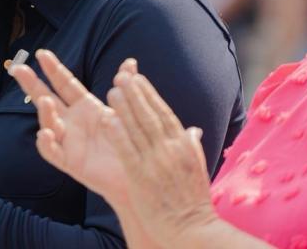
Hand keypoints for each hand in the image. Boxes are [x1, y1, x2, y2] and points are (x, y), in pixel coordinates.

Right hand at [9, 49, 136, 204]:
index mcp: (85, 106)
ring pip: (48, 123)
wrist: (135, 174)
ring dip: (44, 112)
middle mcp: (72, 121)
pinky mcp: (69, 161)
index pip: (64, 83)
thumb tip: (130, 61)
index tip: (42, 53)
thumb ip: (125, 86)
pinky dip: (46, 142)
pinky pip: (52, 151)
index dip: (53, 69)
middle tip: (18, 68)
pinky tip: (45, 133)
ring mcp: (68, 140)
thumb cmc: (128, 141)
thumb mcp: (127, 111)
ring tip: (45, 101)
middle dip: (32, 84)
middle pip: (46, 98)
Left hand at [103, 72, 217, 243]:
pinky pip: (127, 152)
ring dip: (124, 107)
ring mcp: (155, 163)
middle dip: (134, 93)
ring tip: (111, 89)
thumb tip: (193, 129)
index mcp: (183, 146)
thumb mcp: (197, 168)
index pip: (163, 113)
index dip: (149, 94)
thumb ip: (192, 146)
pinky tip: (109, 119)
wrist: (193, 230)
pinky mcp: (141, 178)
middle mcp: (169, 150)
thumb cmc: (193, 202)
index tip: (138, 78)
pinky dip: (118, 134)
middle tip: (121, 75)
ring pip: (136, 129)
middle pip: (149, 116)